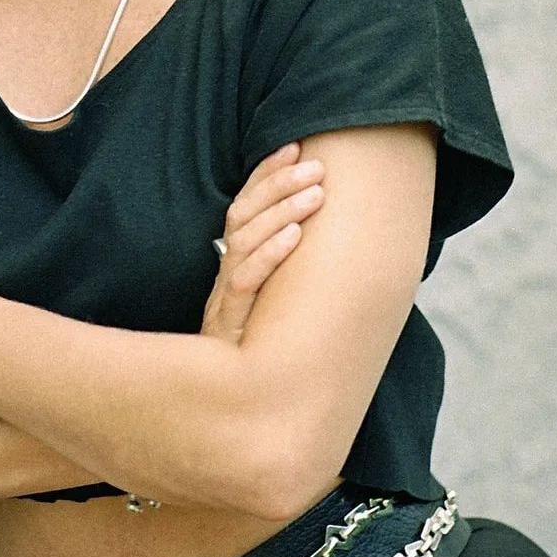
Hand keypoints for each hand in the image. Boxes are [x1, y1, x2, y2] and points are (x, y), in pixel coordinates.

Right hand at [199, 142, 324, 346]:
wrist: (235, 411)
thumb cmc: (262, 356)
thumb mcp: (274, 310)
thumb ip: (288, 275)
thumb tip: (332, 238)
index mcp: (233, 266)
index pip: (243, 206)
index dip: (265, 175)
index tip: (292, 146)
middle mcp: (225, 277)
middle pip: (242, 215)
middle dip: (278, 184)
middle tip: (314, 164)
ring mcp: (225, 300)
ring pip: (244, 241)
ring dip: (282, 210)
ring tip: (316, 191)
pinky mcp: (229, 326)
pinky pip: (245, 282)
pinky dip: (270, 255)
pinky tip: (296, 236)